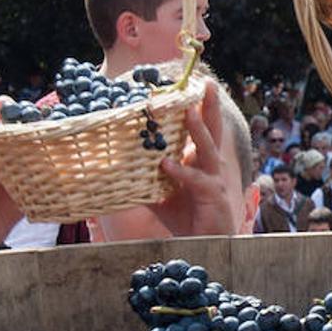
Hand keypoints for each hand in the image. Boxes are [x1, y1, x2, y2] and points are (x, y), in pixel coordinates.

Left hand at [148, 80, 246, 235]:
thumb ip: (144, 184)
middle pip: (213, 130)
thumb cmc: (187, 221)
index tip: (190, 85)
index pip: (202, 130)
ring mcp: (215, 180)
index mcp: (202, 162)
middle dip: (209, 105)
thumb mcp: (161, 198)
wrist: (204, 248)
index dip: (197, 108)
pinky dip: (181, 171)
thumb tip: (116, 173)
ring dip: (198, 129)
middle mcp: (212, 167)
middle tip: (205, 82)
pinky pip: (196, 179)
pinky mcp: (212, 196)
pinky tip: (165, 164)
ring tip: (188, 111)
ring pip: (208, 149)